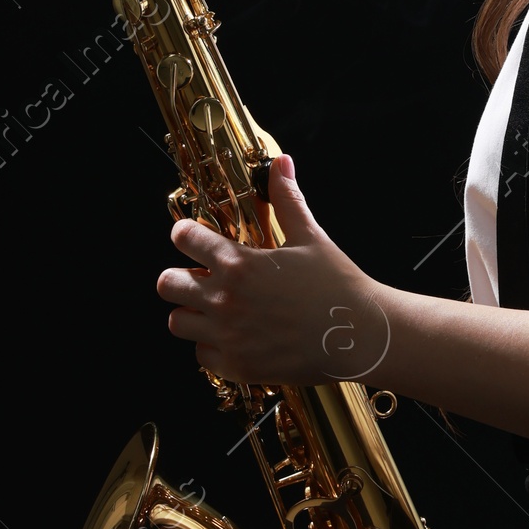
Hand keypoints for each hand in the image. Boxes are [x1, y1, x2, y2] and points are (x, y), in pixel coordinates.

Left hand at [156, 154, 386, 388]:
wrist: (361, 337)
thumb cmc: (338, 285)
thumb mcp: (311, 238)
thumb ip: (287, 200)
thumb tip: (280, 163)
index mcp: (238, 263)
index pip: (183, 238)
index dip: (187, 234)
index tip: (196, 238)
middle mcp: (225, 299)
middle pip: (167, 284)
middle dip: (180, 277)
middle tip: (203, 279)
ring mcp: (228, 336)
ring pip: (177, 322)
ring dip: (192, 314)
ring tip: (217, 310)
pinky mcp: (237, 366)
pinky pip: (201, 355)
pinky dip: (212, 347)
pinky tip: (235, 337)